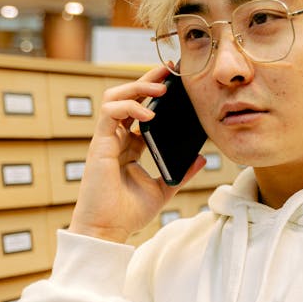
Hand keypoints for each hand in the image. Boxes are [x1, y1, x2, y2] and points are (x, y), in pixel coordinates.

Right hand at [68, 68, 205, 243]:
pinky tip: (148, 113)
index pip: (141, 110)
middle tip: (170, 71)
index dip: (155, 94)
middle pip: (128, 97)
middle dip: (148, 80)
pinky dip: (129, 107)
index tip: (176, 83)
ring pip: (115, 97)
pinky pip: (110, 113)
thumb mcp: (163, 189)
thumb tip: (202, 158)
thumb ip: (181, 173)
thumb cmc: (128, 213)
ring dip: (137, 87)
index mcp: (130, 146)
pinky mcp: (100, 144)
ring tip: (161, 86)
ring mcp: (107, 140)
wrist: (107, 230)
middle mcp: (117, 139)